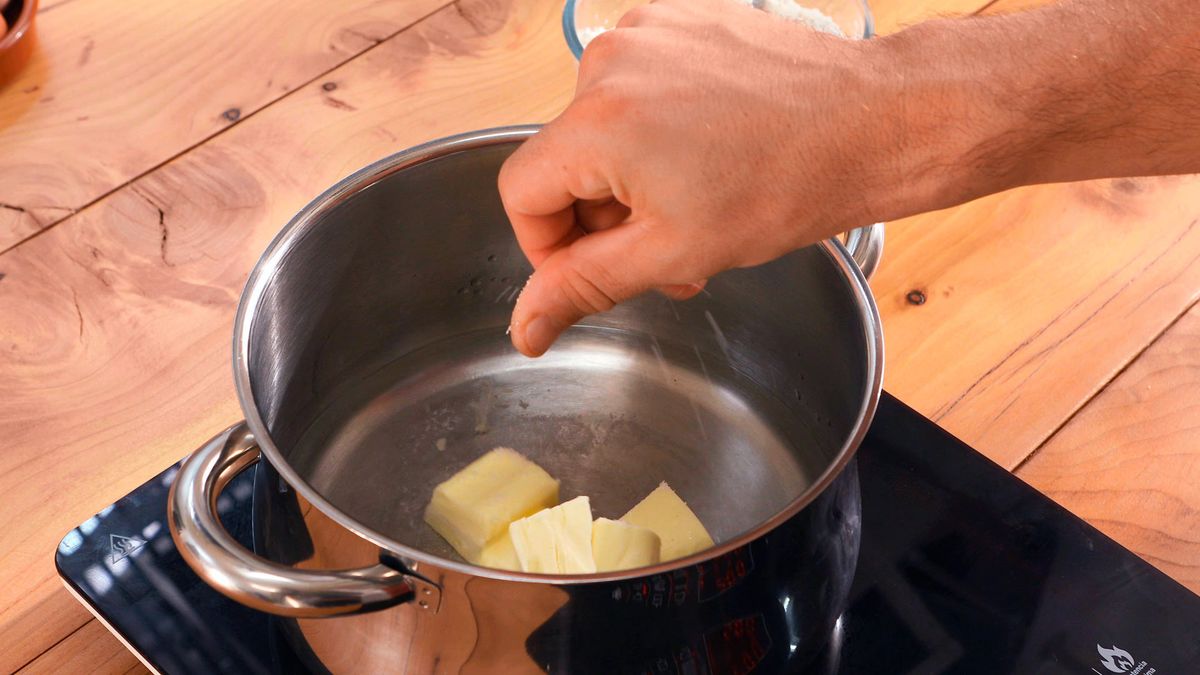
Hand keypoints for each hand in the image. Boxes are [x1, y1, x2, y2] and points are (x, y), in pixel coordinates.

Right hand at [499, 0, 920, 356]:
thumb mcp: (674, 252)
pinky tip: (711, 151)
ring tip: (698, 200)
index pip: (521, 194)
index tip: (597, 268)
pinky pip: (639, 86)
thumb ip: (585, 286)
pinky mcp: (681, 18)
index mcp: (598, 122)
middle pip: (565, 160)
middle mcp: (611, 61)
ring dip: (635, 175)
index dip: (550, 247)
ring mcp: (648, 32)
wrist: (874, 122)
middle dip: (606, 216)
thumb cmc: (790, 183)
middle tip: (667, 250)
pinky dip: (660, 126)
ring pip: (603, 126)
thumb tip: (525, 326)